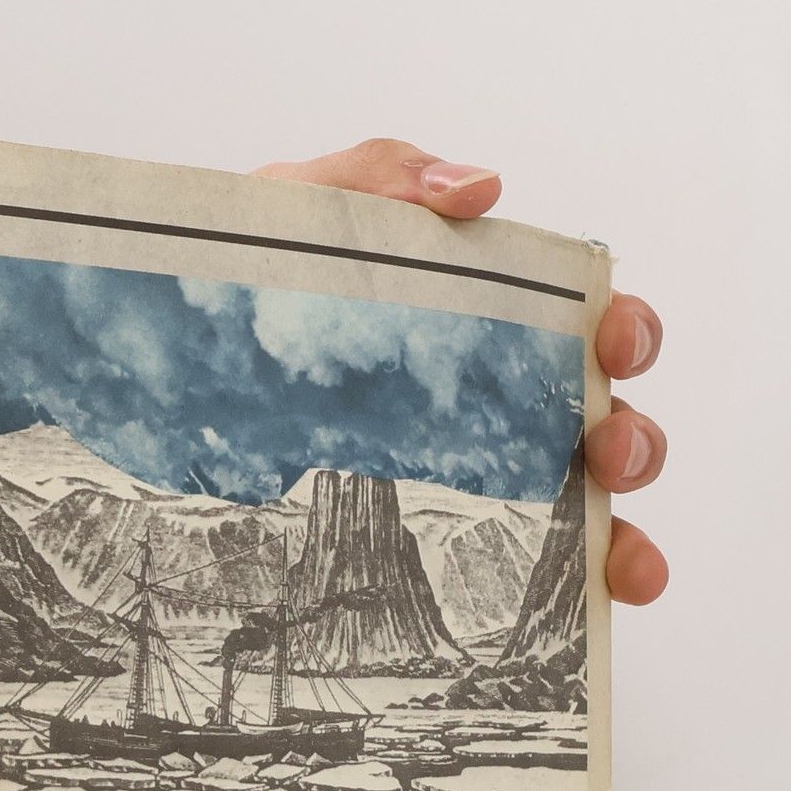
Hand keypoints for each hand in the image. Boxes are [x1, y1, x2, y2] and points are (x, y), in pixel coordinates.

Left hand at [255, 138, 667, 604]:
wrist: (159, 370)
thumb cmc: (247, 283)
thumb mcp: (300, 211)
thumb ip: (380, 180)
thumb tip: (481, 188)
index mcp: (487, 321)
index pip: (585, 322)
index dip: (625, 330)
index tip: (614, 342)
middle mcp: (499, 404)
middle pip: (603, 420)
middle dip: (632, 438)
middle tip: (608, 449)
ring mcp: (473, 478)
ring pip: (584, 507)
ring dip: (623, 530)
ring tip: (627, 559)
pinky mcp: (431, 542)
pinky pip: (527, 574)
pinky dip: (581, 590)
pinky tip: (597, 609)